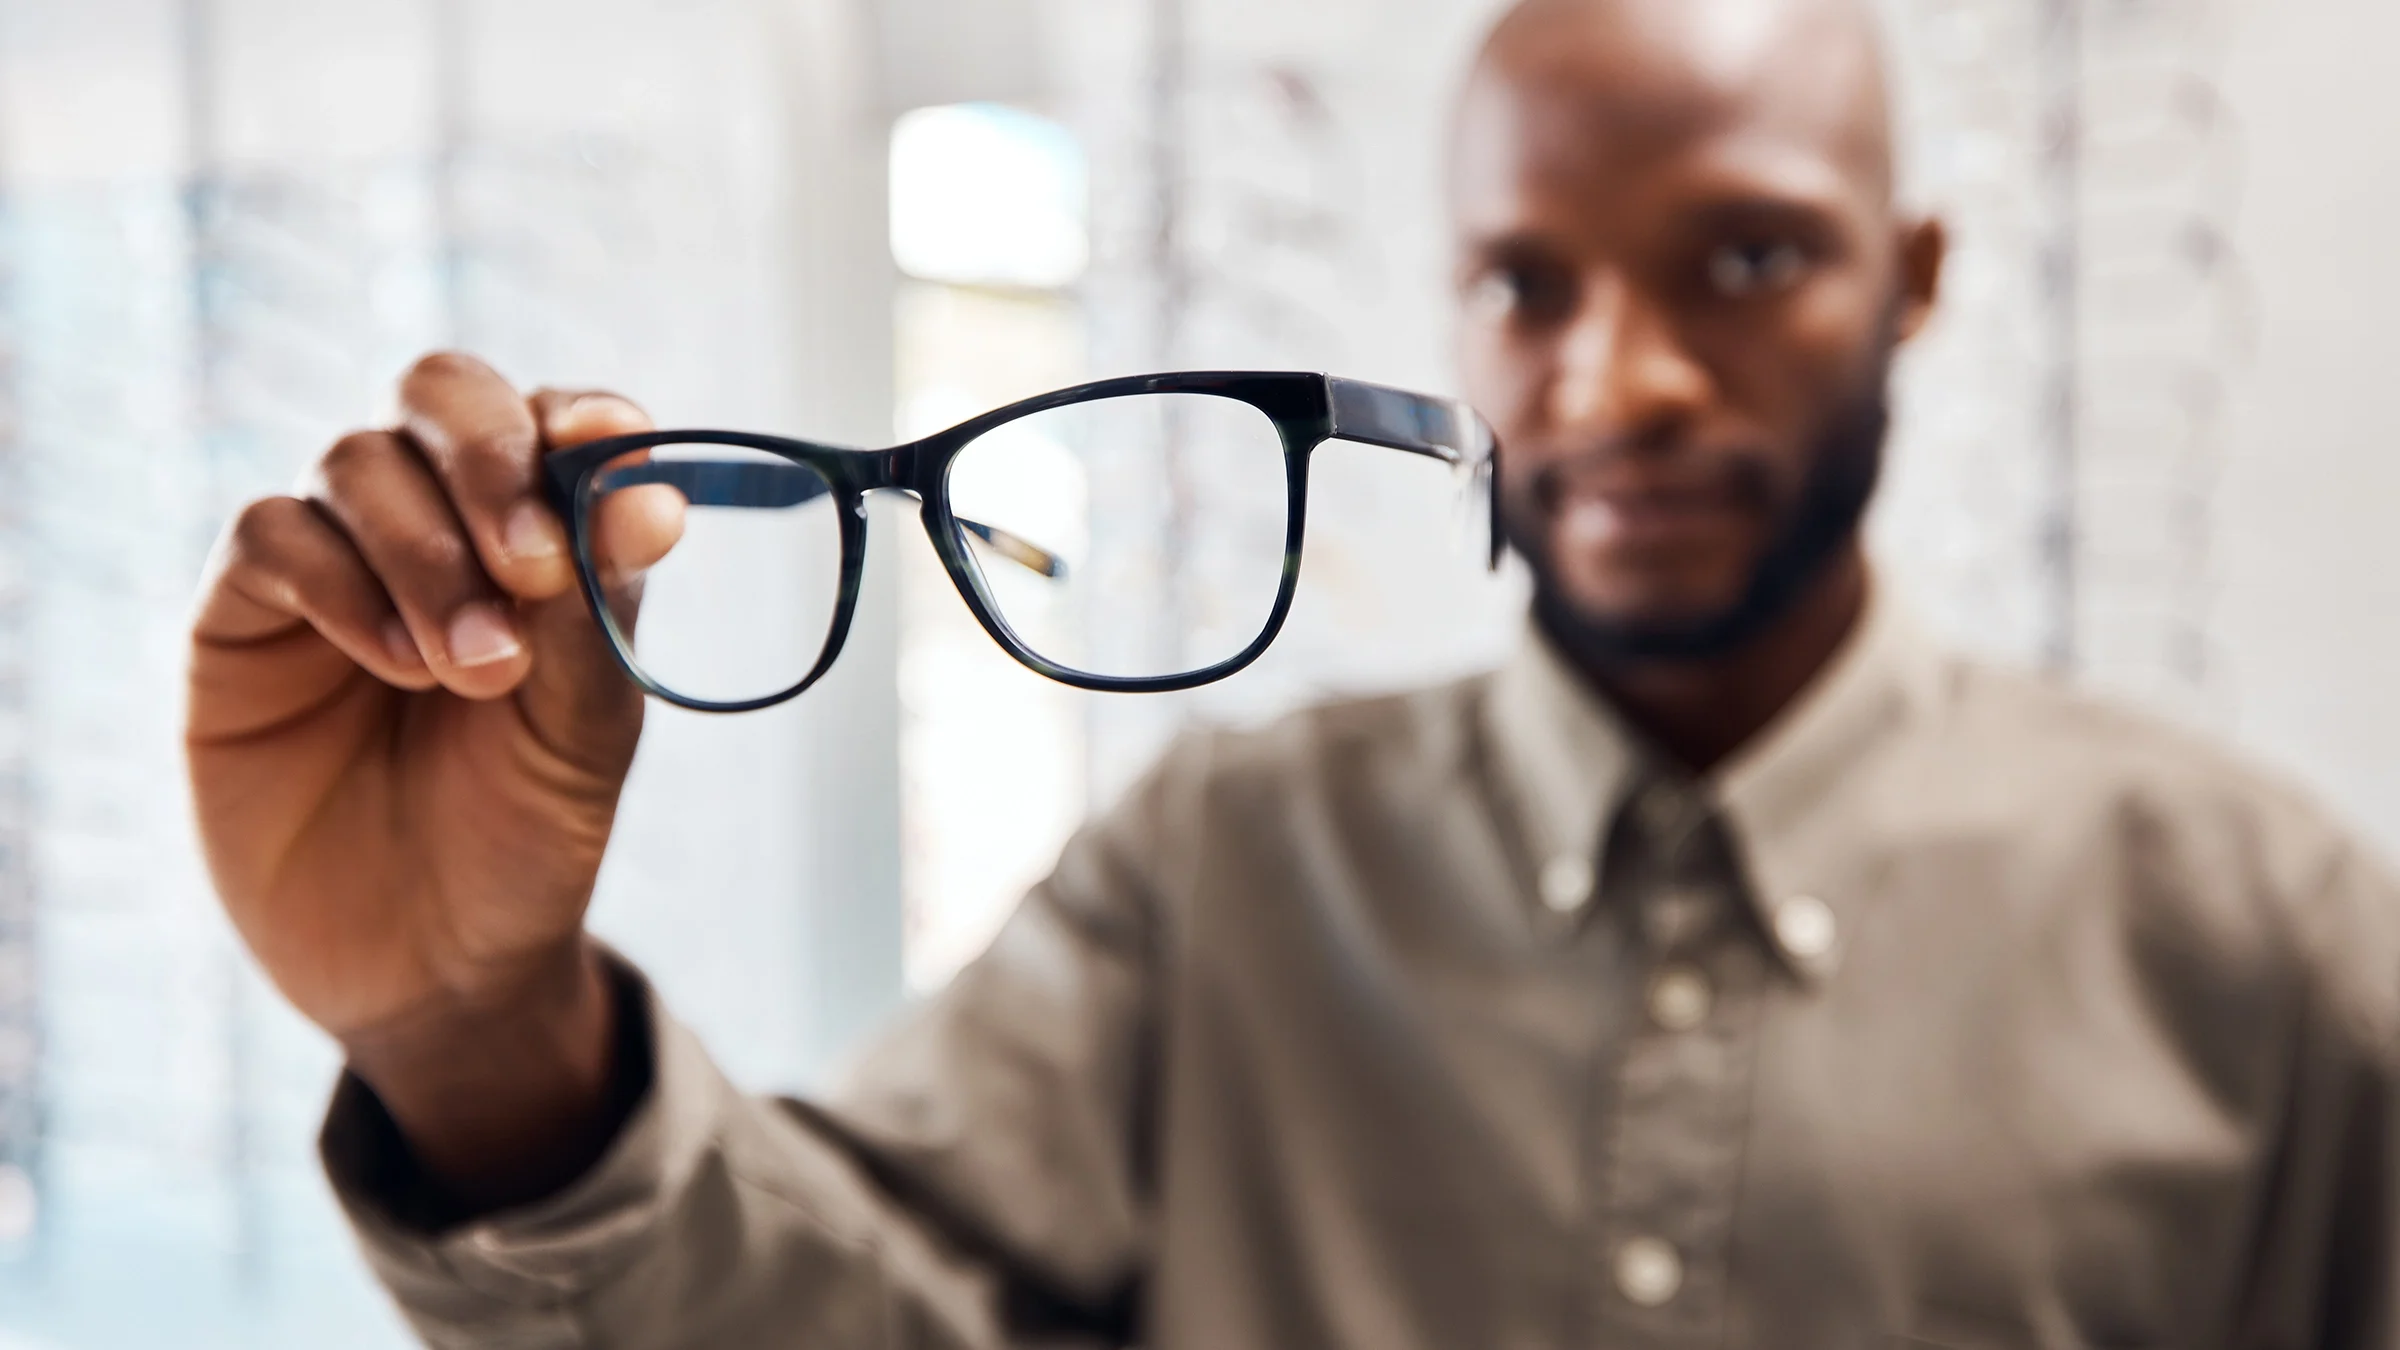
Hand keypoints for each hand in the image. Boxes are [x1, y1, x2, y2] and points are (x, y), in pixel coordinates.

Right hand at [186, 353, 682, 1204]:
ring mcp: (335, 560)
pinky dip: (345, 586)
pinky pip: (273, 535)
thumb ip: (601, 609)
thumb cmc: (525, 832)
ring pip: (356, 460)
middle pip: (441, 394)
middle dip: (490, 457)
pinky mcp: (243, 618)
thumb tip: (649, 494)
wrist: (437, 964)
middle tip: (531, 564)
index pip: (551, 417)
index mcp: (538, 530)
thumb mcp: (587, 727)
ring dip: (426, 553)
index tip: (610, 445)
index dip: (578, 416)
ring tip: (478, 670)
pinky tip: (399, 668)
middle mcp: (435, 522)